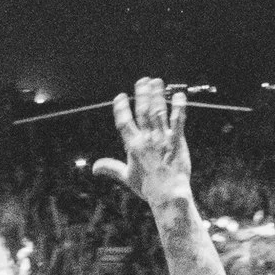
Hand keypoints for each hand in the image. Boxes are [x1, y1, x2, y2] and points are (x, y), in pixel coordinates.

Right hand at [91, 77, 193, 210]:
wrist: (167, 194)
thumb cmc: (147, 187)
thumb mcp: (126, 177)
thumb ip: (111, 168)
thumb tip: (95, 168)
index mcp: (133, 145)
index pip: (124, 122)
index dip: (121, 108)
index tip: (120, 97)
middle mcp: (146, 139)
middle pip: (143, 111)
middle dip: (142, 94)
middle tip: (143, 80)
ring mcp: (162, 139)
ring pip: (158, 112)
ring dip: (157, 95)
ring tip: (157, 82)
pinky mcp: (177, 141)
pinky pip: (178, 121)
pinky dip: (179, 108)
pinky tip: (179, 96)